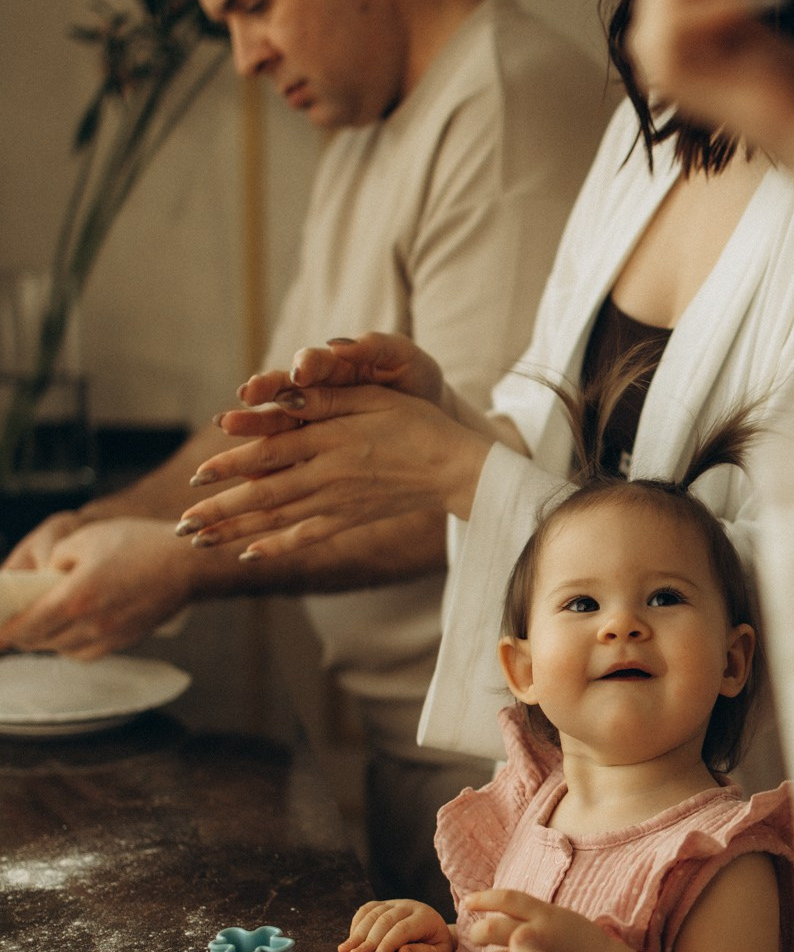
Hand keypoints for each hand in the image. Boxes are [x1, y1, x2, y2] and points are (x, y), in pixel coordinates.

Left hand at [0, 518, 196, 657]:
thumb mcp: (86, 538)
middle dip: (22, 635)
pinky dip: (71, 645)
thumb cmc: (138, 544)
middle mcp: (90, 623)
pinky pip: (86, 652)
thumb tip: (42, 579)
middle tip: (13, 624)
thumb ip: (55, 561)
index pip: (26, 625)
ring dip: (47, 640)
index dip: (3, 633)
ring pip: (62, 650)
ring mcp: (109, 636)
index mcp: (75, 596)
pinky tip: (72, 629)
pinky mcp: (125, 641)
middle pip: (40, 642)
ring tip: (43, 624)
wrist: (187, 563)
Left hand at [175, 385, 492, 558]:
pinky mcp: (349, 519)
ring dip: (235, 531)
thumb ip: (325, 399)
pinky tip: (249, 554)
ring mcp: (338, 503)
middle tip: (182, 523)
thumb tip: (281, 399)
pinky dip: (276, 546)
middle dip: (218, 510)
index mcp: (329, 440)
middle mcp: (327, 476)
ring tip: (200, 540)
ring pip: (277, 519)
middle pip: (263, 495)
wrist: (454, 468)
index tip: (197, 477)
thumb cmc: (416, 422)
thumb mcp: (372, 397)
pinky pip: (306, 536)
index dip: (230, 466)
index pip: (268, 454)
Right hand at [226, 333, 445, 441]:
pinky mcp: (314, 450)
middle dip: (265, 392)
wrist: (430, 416)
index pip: (313, 362)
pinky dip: (270, 463)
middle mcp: (317, 390)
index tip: (300, 372)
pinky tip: (251, 471)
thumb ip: (376, 346)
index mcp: (337, 365)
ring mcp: (312, 421)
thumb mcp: (403, 357)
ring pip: (278, 422)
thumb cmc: (415, 380)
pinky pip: (288, 457)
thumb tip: (340, 342)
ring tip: (230, 427)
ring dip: (255, 425)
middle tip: (247, 395)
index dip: (304, 365)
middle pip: (284, 389)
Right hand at [338, 897, 454, 951]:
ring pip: (373, 913)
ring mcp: (396, 904)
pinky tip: (350, 940)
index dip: (388, 943)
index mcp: (426, 918)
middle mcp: (410, 906)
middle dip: (368, 939)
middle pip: (385, 920)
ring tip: (345, 951)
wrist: (437, 943)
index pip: (403, 928)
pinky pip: (367, 910)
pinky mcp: (385, 906)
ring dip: (358, 932)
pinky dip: (356, 924)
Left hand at [464, 888, 620, 951]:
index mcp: (546, 914)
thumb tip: (497, 914)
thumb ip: (532, 917)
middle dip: (478, 932)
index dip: (483, 899)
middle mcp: (539, 934)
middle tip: (476, 938)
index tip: (467, 902)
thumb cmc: (580, 945)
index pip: (507, 899)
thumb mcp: (560, 919)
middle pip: (493, 928)